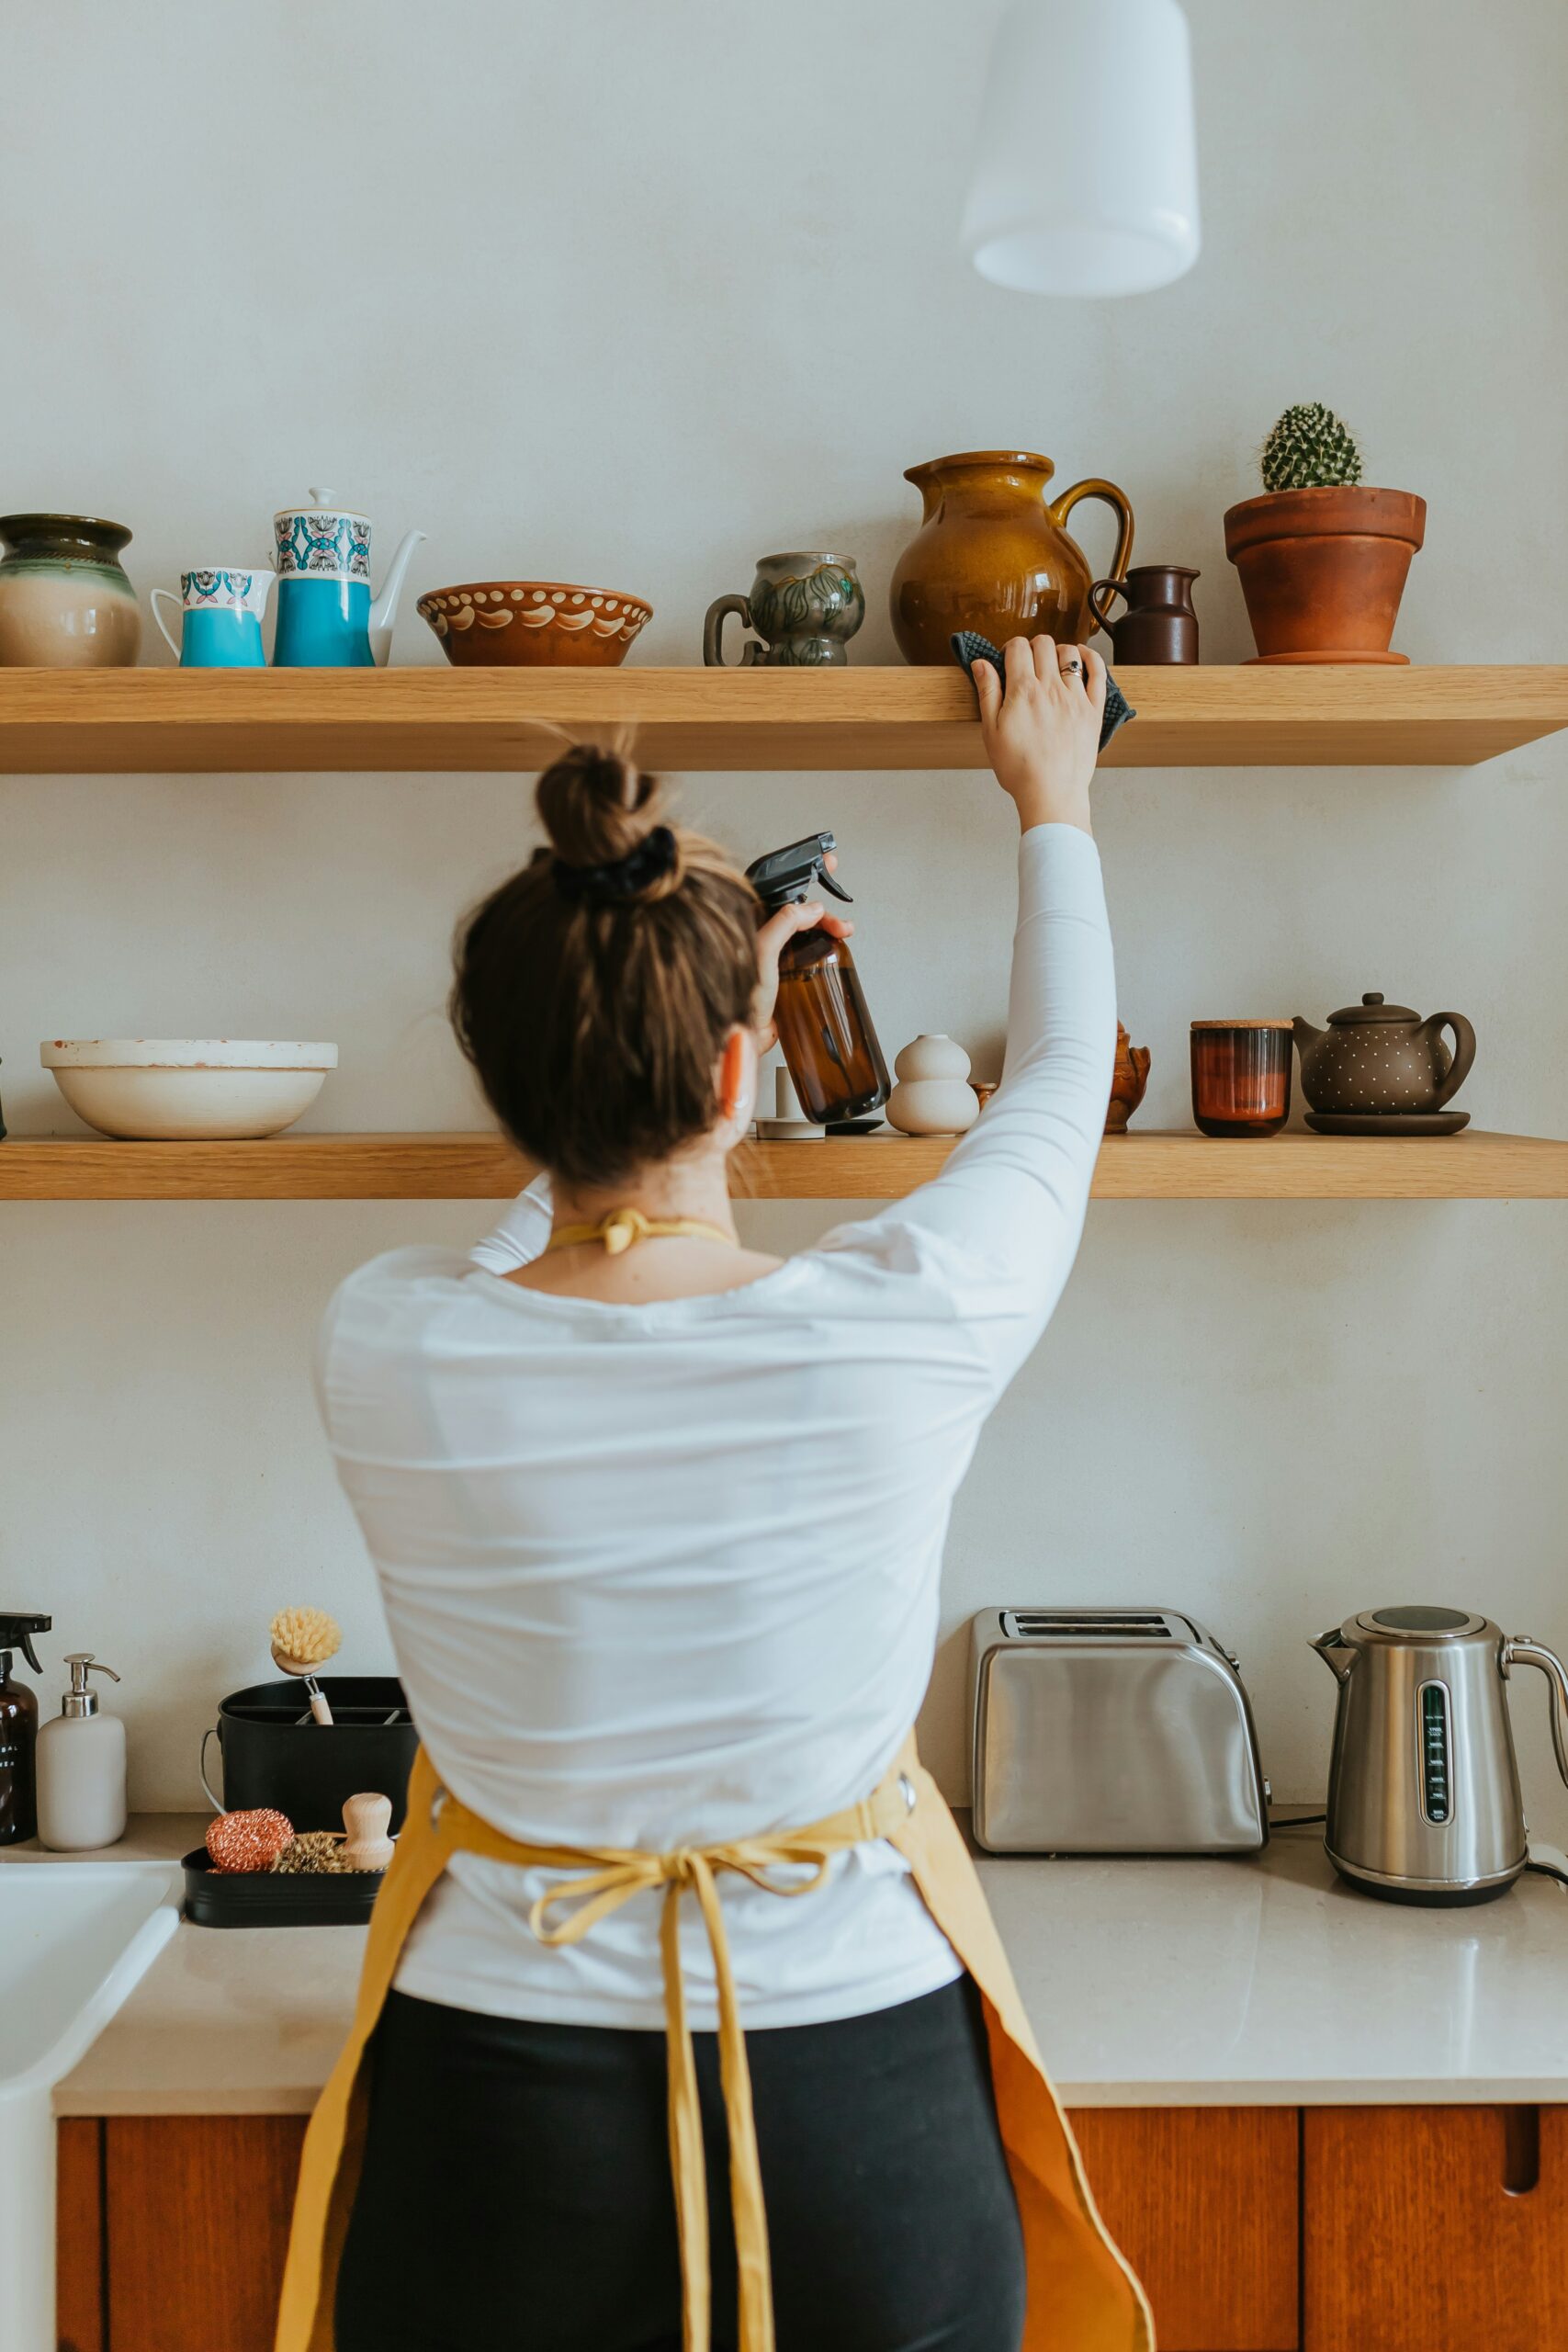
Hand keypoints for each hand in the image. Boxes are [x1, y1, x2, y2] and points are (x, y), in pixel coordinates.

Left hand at [753, 858, 852, 1051]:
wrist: (737, 1039)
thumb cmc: (734, 1000)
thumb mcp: (761, 951)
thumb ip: (784, 923)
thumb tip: (811, 908)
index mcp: (745, 920)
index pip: (778, 888)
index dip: (804, 875)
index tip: (827, 866)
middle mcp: (757, 934)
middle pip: (797, 911)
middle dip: (823, 912)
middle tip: (841, 922)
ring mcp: (770, 955)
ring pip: (804, 933)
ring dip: (826, 931)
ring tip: (843, 935)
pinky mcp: (780, 975)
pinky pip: (805, 955)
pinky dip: (821, 951)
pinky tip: (831, 953)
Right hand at [974, 635, 1104, 834]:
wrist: (1051, 794)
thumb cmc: (1019, 769)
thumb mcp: (991, 731)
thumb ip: (987, 692)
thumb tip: (980, 662)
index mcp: (1023, 691)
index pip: (1018, 647)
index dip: (1010, 647)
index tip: (1008, 659)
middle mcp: (1051, 688)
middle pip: (1043, 644)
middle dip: (1032, 647)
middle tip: (1027, 662)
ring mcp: (1076, 698)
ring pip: (1069, 653)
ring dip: (1058, 651)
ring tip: (1051, 664)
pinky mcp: (1094, 710)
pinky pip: (1098, 672)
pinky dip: (1091, 658)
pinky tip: (1082, 657)